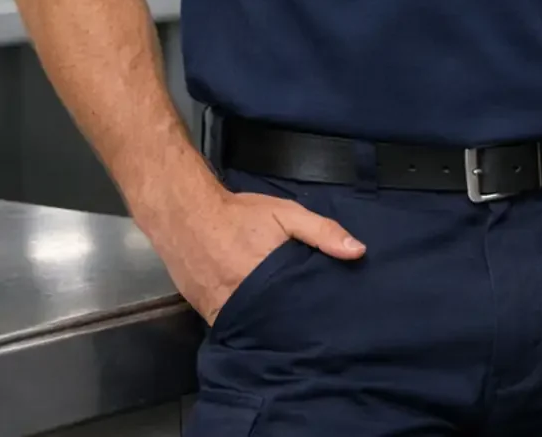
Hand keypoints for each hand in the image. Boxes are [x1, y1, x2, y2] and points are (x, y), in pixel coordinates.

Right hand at [147, 180, 363, 323]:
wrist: (183, 213)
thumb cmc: (239, 214)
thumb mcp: (287, 214)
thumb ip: (322, 232)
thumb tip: (358, 252)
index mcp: (262, 280)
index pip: (295, 311)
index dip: (311, 317)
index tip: (328, 321)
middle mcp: (238, 302)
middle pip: (273, 324)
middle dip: (291, 326)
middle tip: (312, 328)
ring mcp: (218, 310)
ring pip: (250, 328)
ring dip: (267, 328)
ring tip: (289, 329)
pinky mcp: (203, 311)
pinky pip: (230, 325)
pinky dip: (244, 324)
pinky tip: (258, 322)